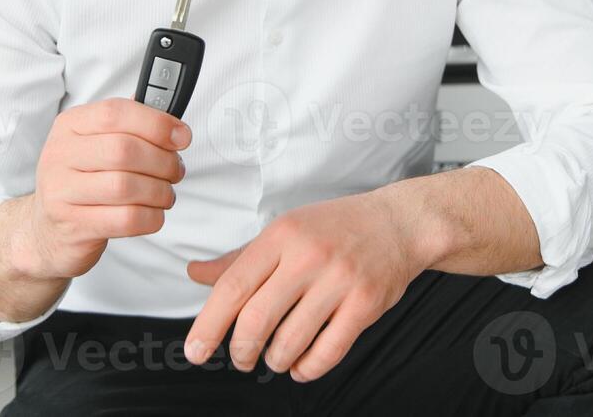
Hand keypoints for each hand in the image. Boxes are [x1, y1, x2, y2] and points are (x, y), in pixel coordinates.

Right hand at [12, 98, 189, 280]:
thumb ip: (128, 126)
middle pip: (125, 150)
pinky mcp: (74, 226)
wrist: (46, 231)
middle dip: (163, 161)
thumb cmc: (80, 182)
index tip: (181, 136)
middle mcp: (60, 155)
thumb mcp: (94, 143)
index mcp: (70, 126)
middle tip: (175, 170)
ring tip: (165, 194)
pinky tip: (152, 214)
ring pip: (127, 186)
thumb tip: (170, 120)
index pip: (115, 113)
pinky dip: (151, 217)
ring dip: (160, 191)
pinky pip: (126, 220)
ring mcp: (62, 192)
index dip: (156, 123)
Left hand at [182, 189, 431, 381]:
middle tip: (240, 358)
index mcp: (281, 235)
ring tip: (275, 358)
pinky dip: (307, 369)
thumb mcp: (284, 231)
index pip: (233, 286)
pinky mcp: (365, 304)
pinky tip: (301, 366)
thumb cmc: (334, 228)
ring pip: (291, 341)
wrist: (399, 223)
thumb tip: (194, 274)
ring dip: (275, 361)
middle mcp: (308, 255)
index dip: (208, 324)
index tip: (195, 351)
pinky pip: (328, 352)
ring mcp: (340, 280)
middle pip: (256, 319)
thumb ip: (239, 258)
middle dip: (240, 351)